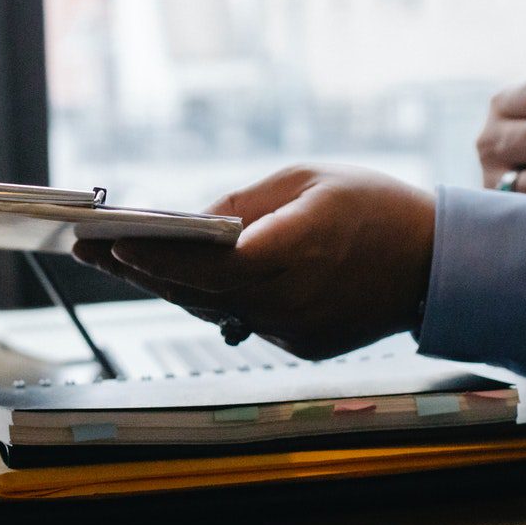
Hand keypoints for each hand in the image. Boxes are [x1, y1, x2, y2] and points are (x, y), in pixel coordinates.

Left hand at [73, 164, 434, 359]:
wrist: (436, 262)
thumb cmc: (377, 208)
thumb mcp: (308, 179)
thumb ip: (245, 201)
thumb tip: (193, 220)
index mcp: (292, 252)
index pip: (204, 262)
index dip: (152, 255)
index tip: (107, 241)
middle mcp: (287, 301)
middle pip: (194, 292)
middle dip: (138, 270)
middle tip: (89, 250)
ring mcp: (293, 330)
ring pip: (211, 310)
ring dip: (164, 287)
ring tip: (118, 263)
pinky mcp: (301, 345)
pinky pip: (241, 320)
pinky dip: (209, 300)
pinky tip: (174, 281)